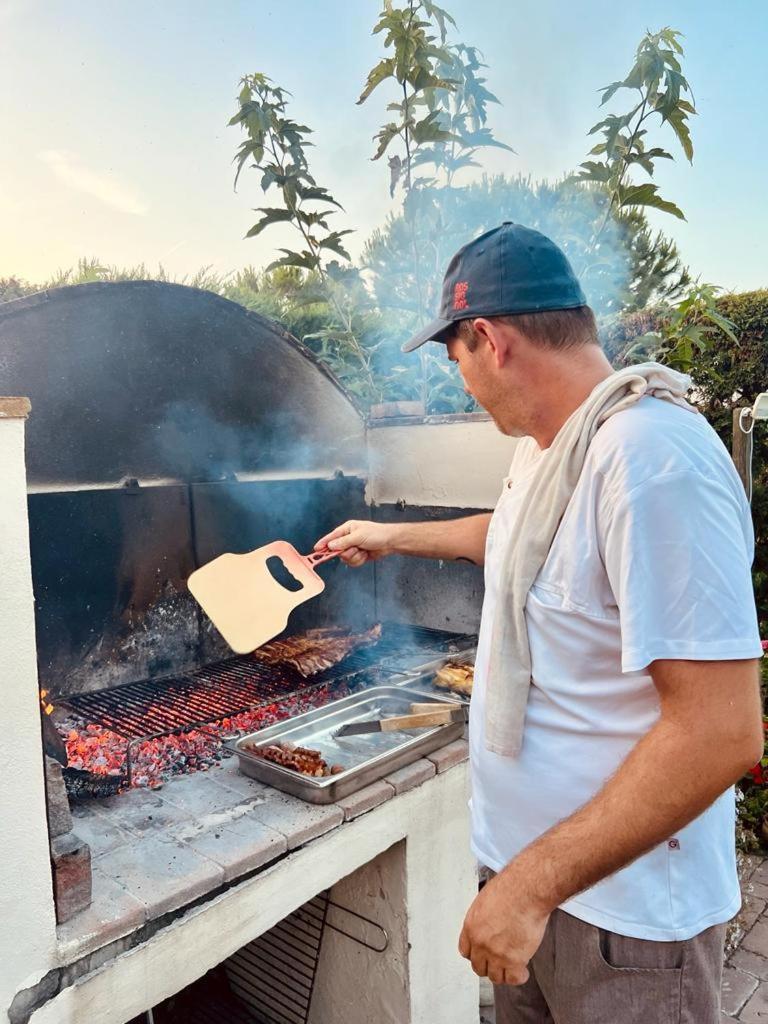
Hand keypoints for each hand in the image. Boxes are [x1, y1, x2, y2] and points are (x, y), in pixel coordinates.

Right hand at [314, 520, 396, 567]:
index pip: (331, 537)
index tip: (316, 549)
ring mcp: (353, 548)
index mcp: (347, 529)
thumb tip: (331, 545)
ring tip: (363, 551)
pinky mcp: (358, 556)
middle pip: (337, 550)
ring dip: (355, 556)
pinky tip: (366, 555)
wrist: (390, 542)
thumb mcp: (358, 536)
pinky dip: (359, 560)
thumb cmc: (376, 534)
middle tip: (355, 549)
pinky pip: (352, 562)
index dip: (323, 543)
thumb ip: (343, 542)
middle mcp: (348, 538)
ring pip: (345, 558)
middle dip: (346, 552)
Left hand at [458, 869, 549, 985]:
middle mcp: (480, 943)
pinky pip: (513, 979)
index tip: (483, 953)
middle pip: (478, 966)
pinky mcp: (514, 961)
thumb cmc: (510, 888)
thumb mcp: (486, 899)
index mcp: (471, 926)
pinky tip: (523, 971)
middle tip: (499, 961)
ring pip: (495, 977)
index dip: (476, 954)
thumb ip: (484, 917)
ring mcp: (496, 954)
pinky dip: (519, 977)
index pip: (466, 951)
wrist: (525, 891)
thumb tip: (489, 922)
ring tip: (511, 967)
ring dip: (503, 972)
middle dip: (489, 964)